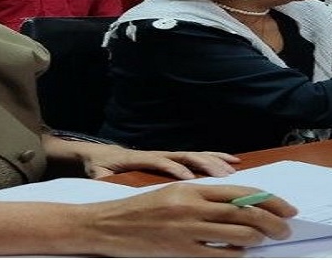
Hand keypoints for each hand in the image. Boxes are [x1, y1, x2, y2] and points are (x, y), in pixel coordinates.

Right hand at [74, 183, 296, 256]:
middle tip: (286, 229)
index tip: (288, 208)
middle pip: (245, 213)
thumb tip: (243, 204)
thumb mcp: (174, 194)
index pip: (241, 193)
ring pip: (236, 235)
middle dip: (272, 222)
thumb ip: (205, 198)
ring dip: (258, 238)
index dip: (270, 200)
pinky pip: (218, 255)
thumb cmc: (143, 209)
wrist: (107, 225)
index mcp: (192, 190)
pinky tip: (242, 253)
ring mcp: (186, 231)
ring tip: (266, 240)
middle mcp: (192, 207)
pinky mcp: (179, 252)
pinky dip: (236, 254)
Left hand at [79, 143, 239, 179]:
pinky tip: (234, 162)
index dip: (174, 169)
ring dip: (214, 161)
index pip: (161, 162)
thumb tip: (103, 178)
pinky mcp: (175, 159)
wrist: (104, 155)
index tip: (189, 178)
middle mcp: (159, 154)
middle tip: (221, 174)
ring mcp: (168, 155)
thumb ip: (102, 176)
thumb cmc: (101, 166)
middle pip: (184, 156)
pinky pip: (199, 157)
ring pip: (195, 155)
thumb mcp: (98, 172)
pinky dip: (216, 158)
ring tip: (233, 169)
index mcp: (141, 159)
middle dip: (203, 164)